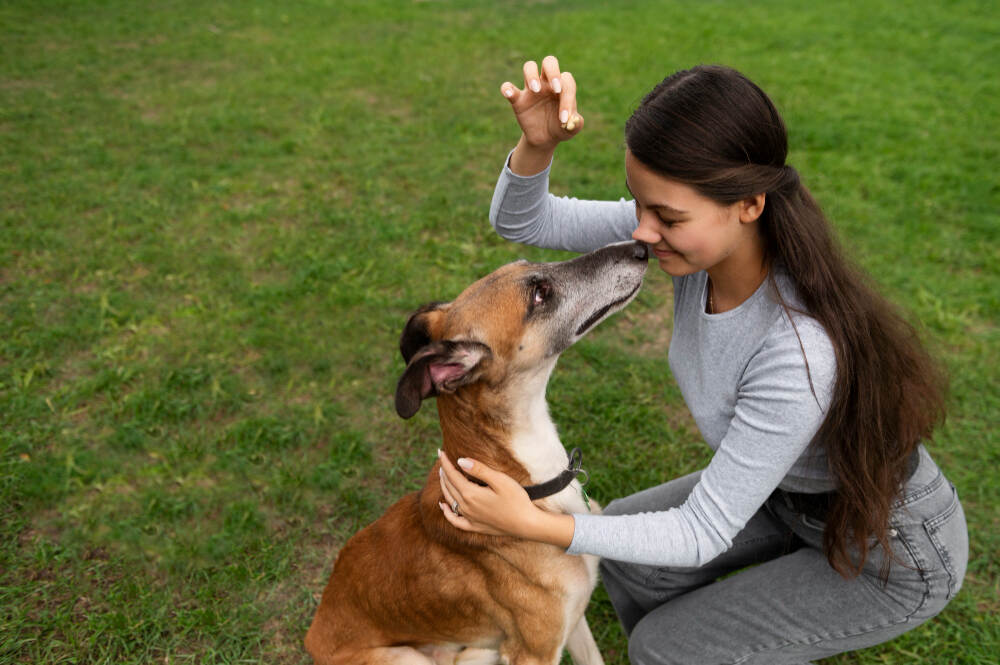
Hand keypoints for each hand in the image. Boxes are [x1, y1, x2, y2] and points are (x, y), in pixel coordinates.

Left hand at [437, 449, 574, 547]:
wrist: (526, 524)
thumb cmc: (516, 500)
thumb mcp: (500, 480)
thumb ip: (479, 470)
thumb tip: (460, 461)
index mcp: (470, 494)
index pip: (452, 475)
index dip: (445, 462)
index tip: (440, 451)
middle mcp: (466, 507)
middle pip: (449, 486)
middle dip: (444, 472)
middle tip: (442, 460)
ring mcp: (470, 518)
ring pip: (450, 499)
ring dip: (444, 486)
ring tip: (443, 475)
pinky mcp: (475, 526)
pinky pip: (455, 520)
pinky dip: (447, 512)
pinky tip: (443, 506)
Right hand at [501, 55, 584, 152]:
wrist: (545, 138)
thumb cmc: (560, 128)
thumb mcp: (571, 129)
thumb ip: (577, 124)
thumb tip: (573, 119)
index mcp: (563, 86)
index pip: (567, 82)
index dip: (568, 98)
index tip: (564, 119)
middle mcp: (547, 83)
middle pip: (549, 62)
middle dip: (553, 72)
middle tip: (555, 89)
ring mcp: (532, 89)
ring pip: (529, 66)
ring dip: (532, 75)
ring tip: (535, 90)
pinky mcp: (518, 99)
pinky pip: (508, 87)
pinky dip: (507, 88)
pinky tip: (509, 94)